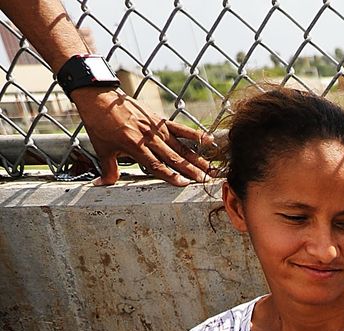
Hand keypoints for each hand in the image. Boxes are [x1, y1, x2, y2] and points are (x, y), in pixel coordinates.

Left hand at [69, 87, 210, 186]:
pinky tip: (208, 140)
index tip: (184, 184)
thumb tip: (101, 185)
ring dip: (196, 158)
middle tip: (205, 180)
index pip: (157, 165)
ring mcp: (156, 129)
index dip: (171, 176)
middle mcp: (149, 138)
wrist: (99, 98)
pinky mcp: (159, 120)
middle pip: (174, 158)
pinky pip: (180, 129)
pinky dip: (195, 135)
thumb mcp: (102, 149)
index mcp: (135, 147)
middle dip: (191, 170)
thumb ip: (108, 169)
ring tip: (210, 168)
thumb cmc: (99, 124)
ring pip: (180, 147)